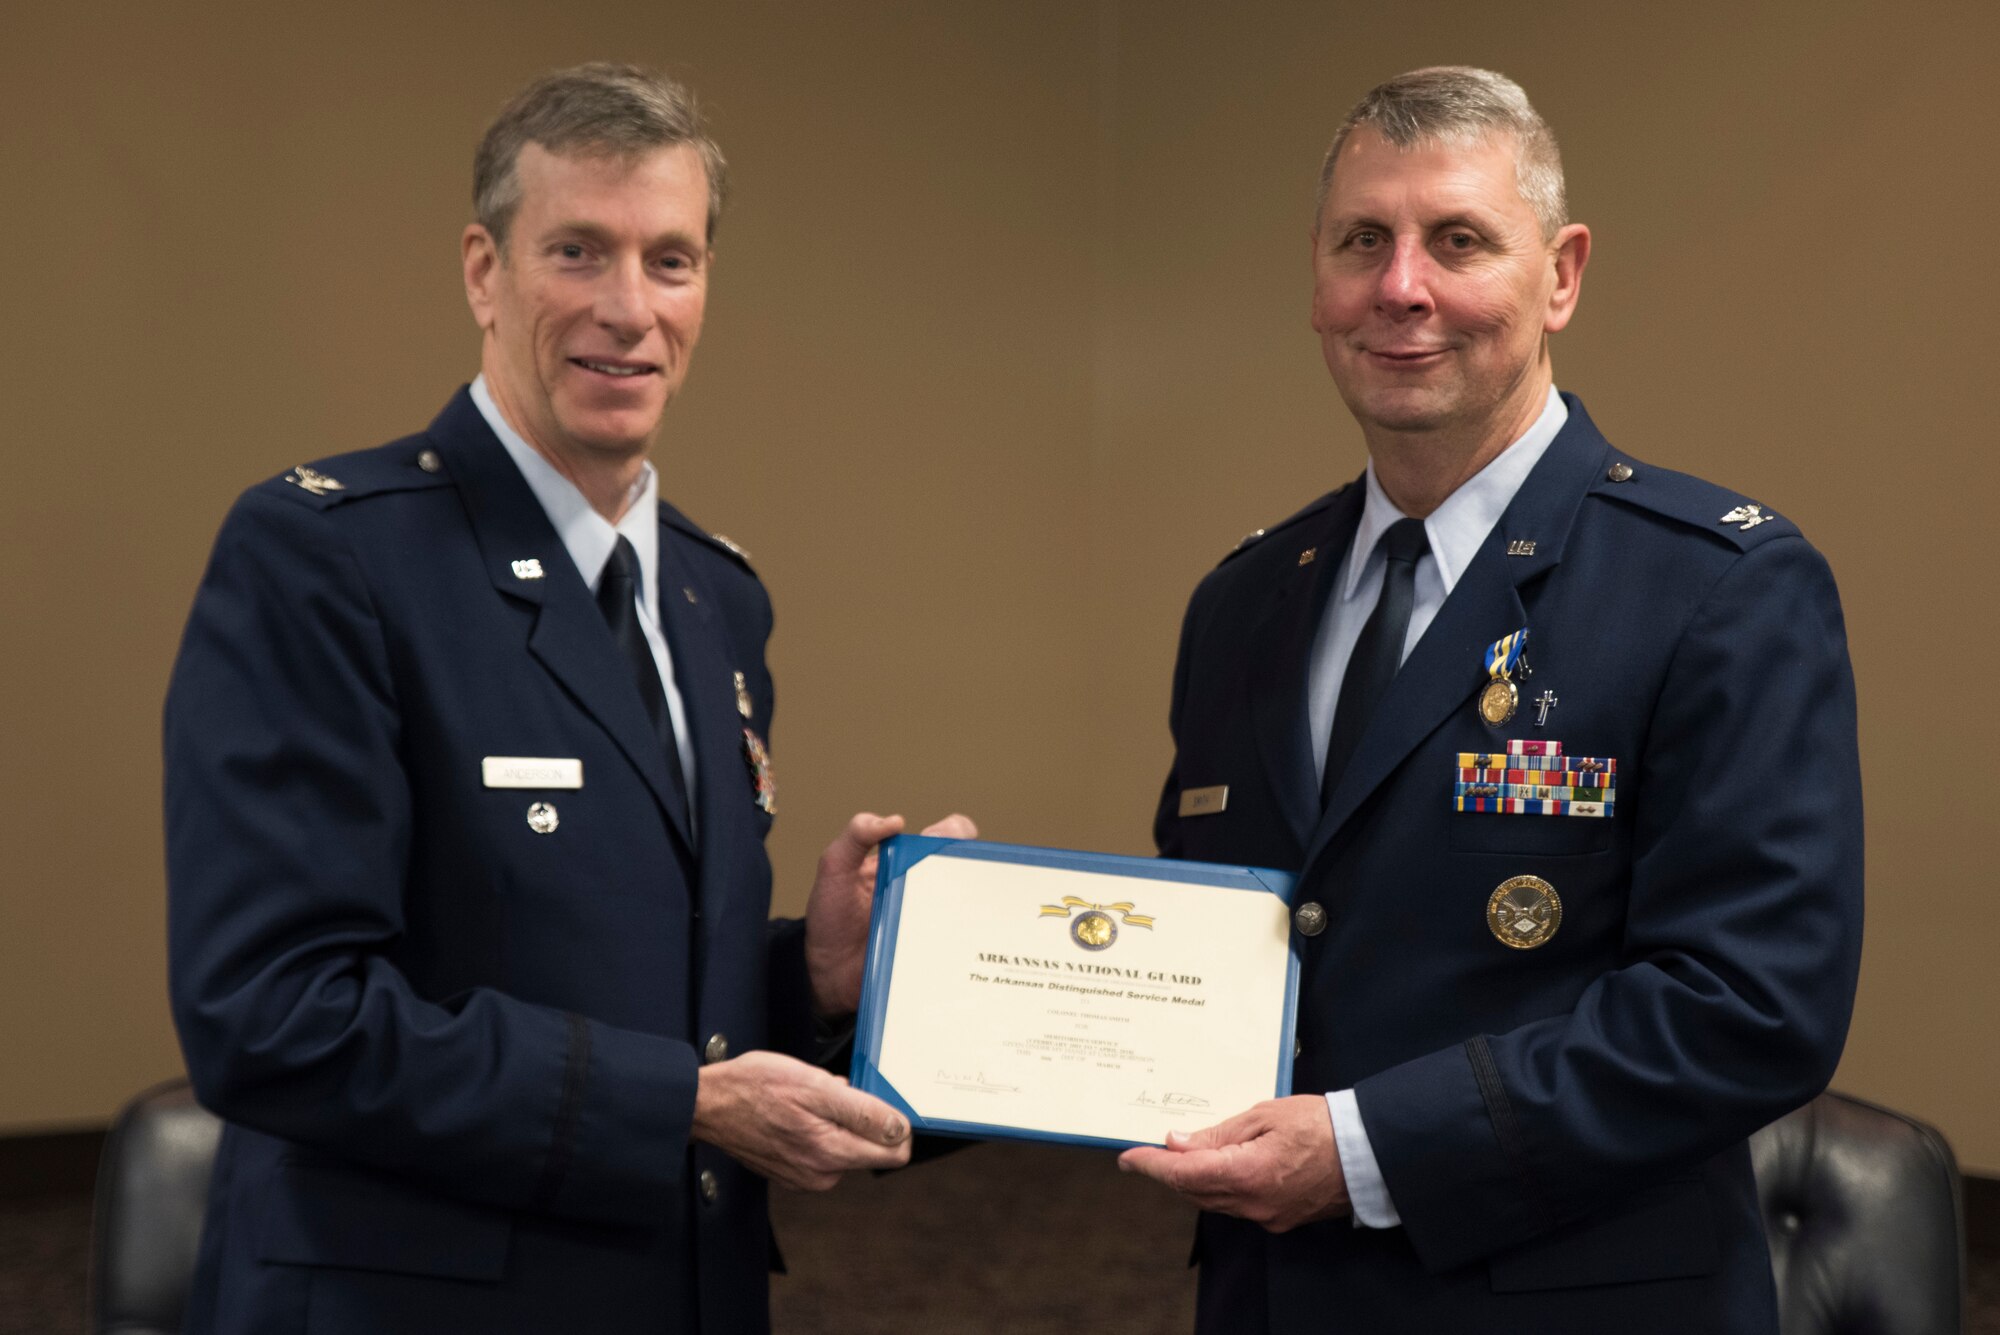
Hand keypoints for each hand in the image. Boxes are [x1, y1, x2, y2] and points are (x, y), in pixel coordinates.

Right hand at [691, 1050, 911, 1189]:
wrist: (707, 1105)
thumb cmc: (755, 1087)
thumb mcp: (815, 1085)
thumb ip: (864, 1112)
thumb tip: (901, 1130)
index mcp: (833, 1154)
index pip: (896, 1152)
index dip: (895, 1122)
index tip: (877, 1098)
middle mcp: (823, 1174)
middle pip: (871, 1148)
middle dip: (861, 1118)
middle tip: (831, 1091)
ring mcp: (805, 1177)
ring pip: (845, 1146)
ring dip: (836, 1121)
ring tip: (805, 1100)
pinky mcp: (791, 1173)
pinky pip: (822, 1150)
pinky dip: (817, 1129)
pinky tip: (795, 1112)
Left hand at [806, 810, 977, 1017]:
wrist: (825, 971)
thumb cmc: (830, 915)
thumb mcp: (835, 866)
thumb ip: (855, 836)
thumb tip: (895, 820)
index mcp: (907, 861)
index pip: (946, 836)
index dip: (955, 833)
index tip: (940, 843)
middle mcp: (927, 888)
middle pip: (968, 869)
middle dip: (971, 867)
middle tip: (948, 879)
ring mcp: (934, 920)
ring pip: (972, 907)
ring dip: (972, 906)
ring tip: (952, 912)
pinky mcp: (936, 951)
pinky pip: (961, 945)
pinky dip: (967, 943)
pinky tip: (959, 944)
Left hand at [1117, 1095, 1349, 1231]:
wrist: (1369, 1154)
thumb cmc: (1321, 1125)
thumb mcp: (1265, 1115)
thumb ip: (1219, 1133)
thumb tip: (1179, 1142)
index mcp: (1247, 1173)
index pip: (1183, 1174)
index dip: (1151, 1166)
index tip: (1128, 1158)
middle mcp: (1252, 1202)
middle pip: (1193, 1192)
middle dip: (1167, 1173)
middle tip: (1147, 1153)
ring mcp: (1266, 1214)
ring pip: (1212, 1201)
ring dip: (1190, 1182)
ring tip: (1176, 1156)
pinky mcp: (1278, 1217)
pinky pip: (1234, 1205)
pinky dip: (1216, 1188)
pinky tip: (1213, 1168)